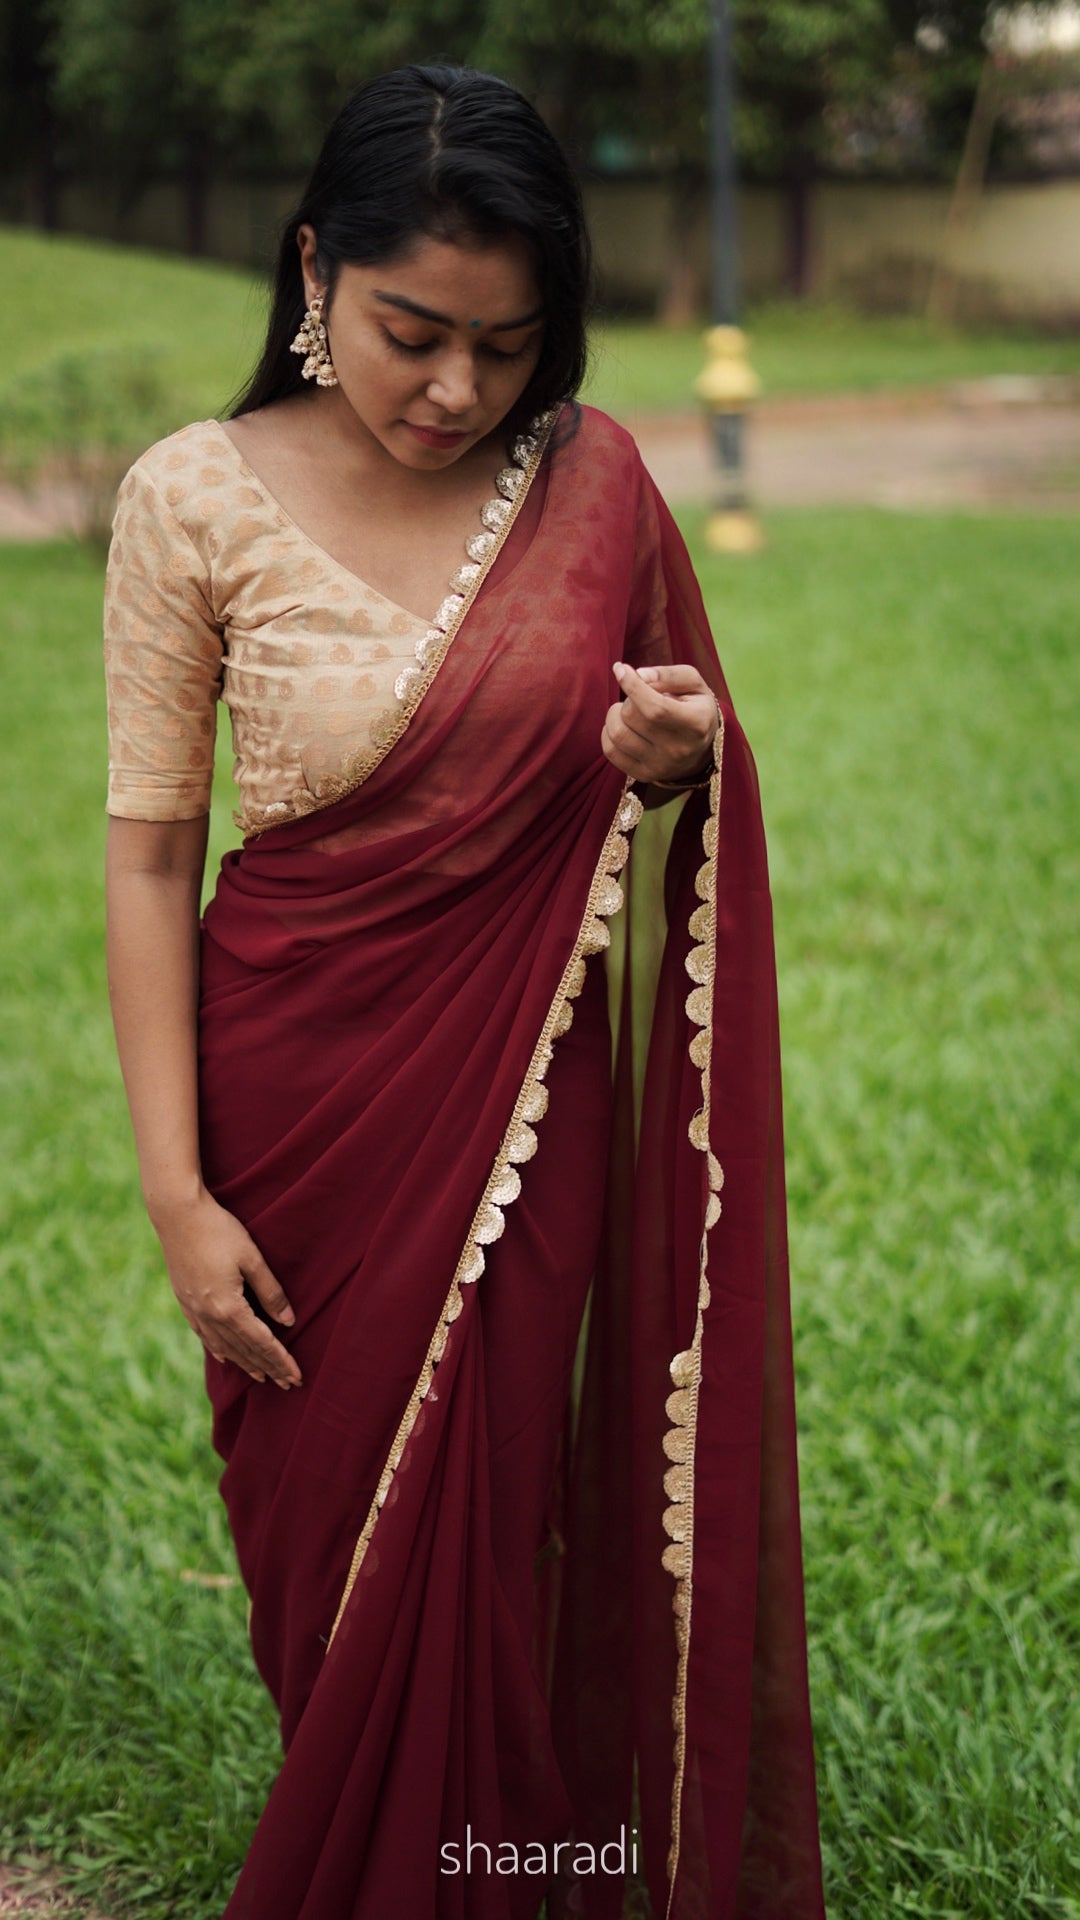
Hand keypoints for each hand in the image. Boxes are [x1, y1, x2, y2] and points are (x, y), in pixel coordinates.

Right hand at [152, 1189, 302, 1389]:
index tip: (296, 1378)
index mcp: (228, 1308)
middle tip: (287, 1385)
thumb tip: (289, 1321)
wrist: (177, 1215)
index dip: (281, 1361)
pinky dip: (220, 1350)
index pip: (262, 1343)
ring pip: (224, 1347)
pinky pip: (205, 1336)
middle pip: (245, 1350)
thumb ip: (271, 1292)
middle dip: (268, 1368)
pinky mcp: (185, 1302)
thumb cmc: (219, 1231)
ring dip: (245, 1364)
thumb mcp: (252, 1258)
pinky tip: (226, 1358)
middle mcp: (209, 1316)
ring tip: (262, 1377)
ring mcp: (194, 1311)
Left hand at [601, 662, 717, 784]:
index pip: (655, 707)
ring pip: (617, 734)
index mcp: (696, 724)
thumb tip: (638, 675)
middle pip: (631, 717)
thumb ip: (668, 674)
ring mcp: (659, 766)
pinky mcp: (643, 775)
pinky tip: (622, 726)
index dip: (632, 685)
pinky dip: (608, 732)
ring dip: (615, 715)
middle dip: (628, 699)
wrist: (702, 750)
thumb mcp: (693, 684)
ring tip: (630, 711)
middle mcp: (678, 750)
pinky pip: (610, 751)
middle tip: (639, 697)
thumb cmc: (695, 707)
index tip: (620, 669)